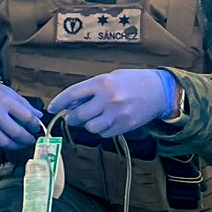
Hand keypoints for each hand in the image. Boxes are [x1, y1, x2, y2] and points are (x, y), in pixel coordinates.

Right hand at [0, 74, 41, 150]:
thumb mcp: (6, 91)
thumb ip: (23, 104)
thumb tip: (39, 116)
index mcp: (3, 100)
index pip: (26, 117)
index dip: (34, 125)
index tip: (35, 127)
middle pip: (16, 133)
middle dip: (27, 139)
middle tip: (30, 140)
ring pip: (4, 142)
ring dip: (15, 145)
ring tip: (18, 143)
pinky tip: (3, 141)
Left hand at [48, 69, 176, 138]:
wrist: (160, 90)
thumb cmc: (132, 81)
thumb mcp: (109, 78)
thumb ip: (90, 90)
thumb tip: (71, 103)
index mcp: (101, 83)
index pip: (72, 94)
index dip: (59, 103)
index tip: (51, 108)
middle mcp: (108, 98)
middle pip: (78, 115)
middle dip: (72, 118)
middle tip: (72, 117)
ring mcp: (117, 114)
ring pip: (91, 127)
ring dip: (88, 125)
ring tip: (92, 119)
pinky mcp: (125, 125)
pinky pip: (105, 133)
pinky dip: (102, 130)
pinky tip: (106, 122)